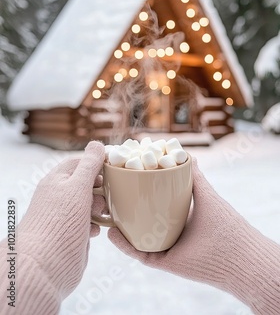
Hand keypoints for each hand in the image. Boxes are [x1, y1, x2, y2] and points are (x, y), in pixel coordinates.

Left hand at [18, 141, 104, 296]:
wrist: (45, 266)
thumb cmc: (59, 223)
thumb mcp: (77, 187)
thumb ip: (89, 165)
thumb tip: (98, 144)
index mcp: (57, 180)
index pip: (80, 162)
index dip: (98, 162)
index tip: (116, 166)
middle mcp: (61, 196)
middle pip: (88, 182)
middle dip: (103, 186)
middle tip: (114, 191)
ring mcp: (67, 216)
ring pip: (91, 203)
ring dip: (102, 205)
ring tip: (107, 211)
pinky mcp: (74, 234)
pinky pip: (90, 222)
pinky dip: (98, 223)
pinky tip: (100, 228)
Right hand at [108, 159, 247, 289]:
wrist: (237, 256)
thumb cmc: (226, 224)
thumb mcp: (207, 195)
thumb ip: (196, 176)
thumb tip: (188, 155)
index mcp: (179, 215)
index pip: (154, 201)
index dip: (139, 190)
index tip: (124, 175)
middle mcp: (169, 230)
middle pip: (141, 217)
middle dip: (123, 207)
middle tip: (107, 192)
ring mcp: (164, 246)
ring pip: (135, 235)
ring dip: (118, 225)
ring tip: (103, 211)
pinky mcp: (162, 261)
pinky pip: (138, 253)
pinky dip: (124, 245)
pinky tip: (111, 233)